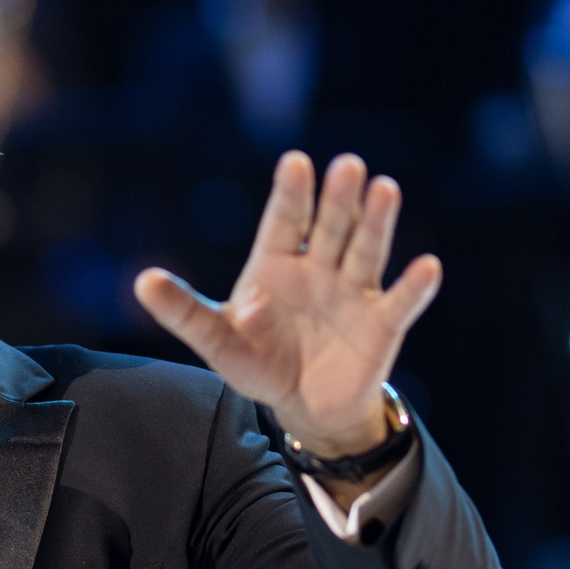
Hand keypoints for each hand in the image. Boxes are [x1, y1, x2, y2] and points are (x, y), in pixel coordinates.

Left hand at [133, 151, 440, 456]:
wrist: (303, 405)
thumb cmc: (258, 362)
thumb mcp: (216, 339)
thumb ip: (184, 310)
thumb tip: (142, 281)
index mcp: (276, 263)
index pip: (284, 221)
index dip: (291, 194)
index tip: (295, 163)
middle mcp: (318, 267)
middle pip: (328, 227)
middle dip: (337, 199)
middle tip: (346, 166)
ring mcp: (353, 292)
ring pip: (365, 250)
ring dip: (376, 223)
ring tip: (384, 190)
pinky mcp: (382, 323)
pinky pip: (400, 302)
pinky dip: (415, 286)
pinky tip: (427, 266)